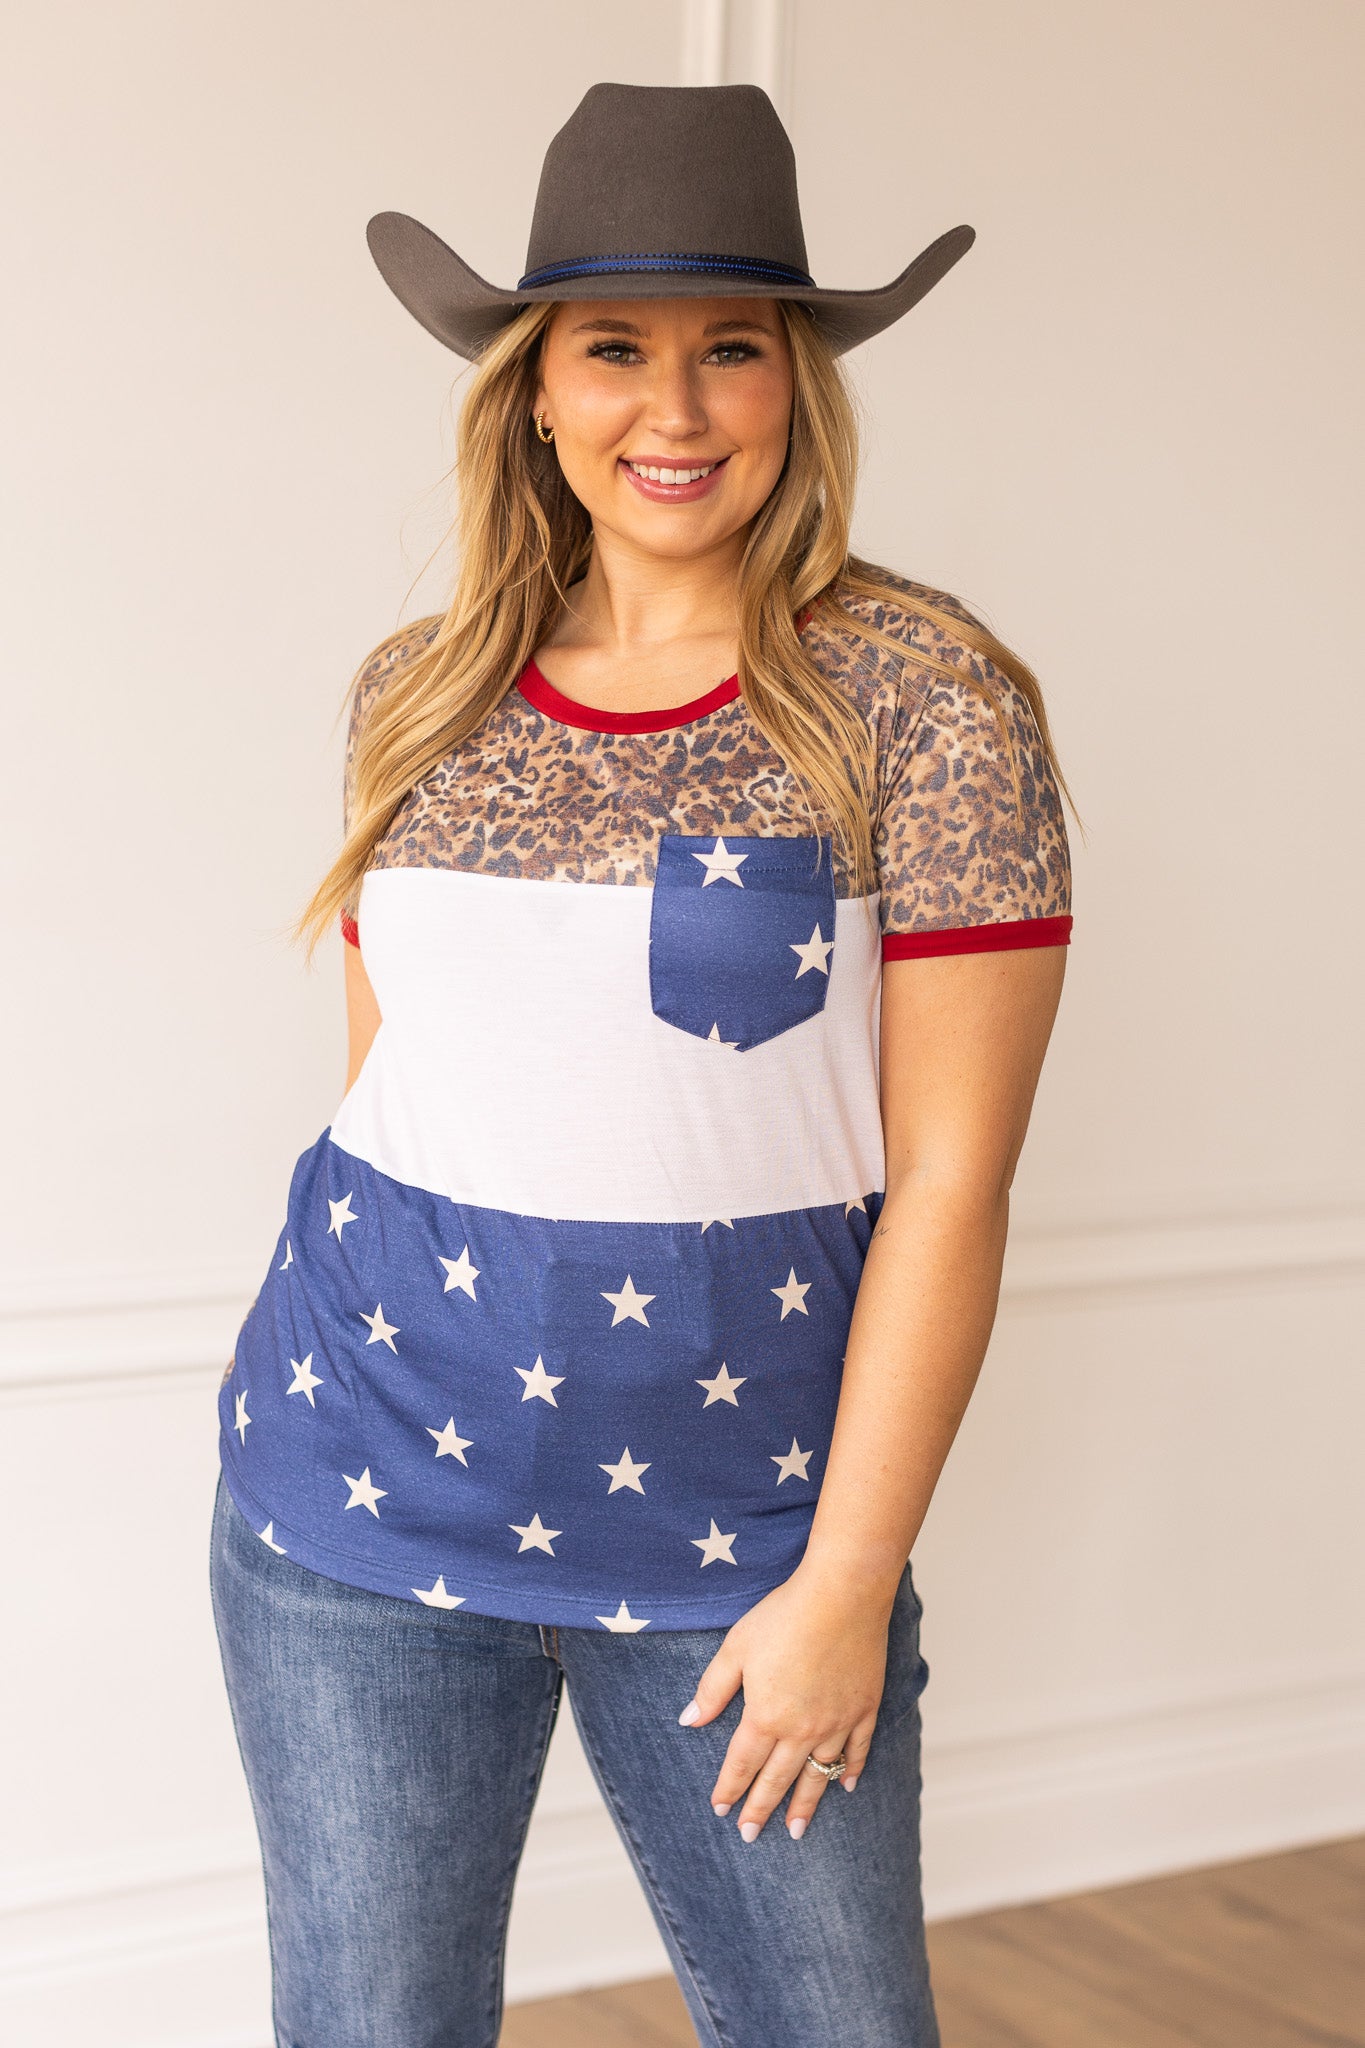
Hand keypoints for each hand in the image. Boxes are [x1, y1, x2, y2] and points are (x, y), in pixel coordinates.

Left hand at [677, 1564, 892, 1840]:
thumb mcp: (736, 1647)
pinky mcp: (864, 1709)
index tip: (720, 1810)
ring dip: (806, 1804)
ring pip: (818, 1775)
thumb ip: (713, 1689)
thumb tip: (688, 1721)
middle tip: (750, 1835)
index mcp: (765, 1716)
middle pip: (777, 1779)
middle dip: (761, 1809)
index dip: (729, 1790)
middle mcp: (802, 1729)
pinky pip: (857, 1751)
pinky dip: (851, 1771)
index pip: (742, 1764)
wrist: (842, 1594)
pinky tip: (845, 1787)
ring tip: (796, 1830)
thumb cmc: (784, 1616)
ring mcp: (837, 1722)